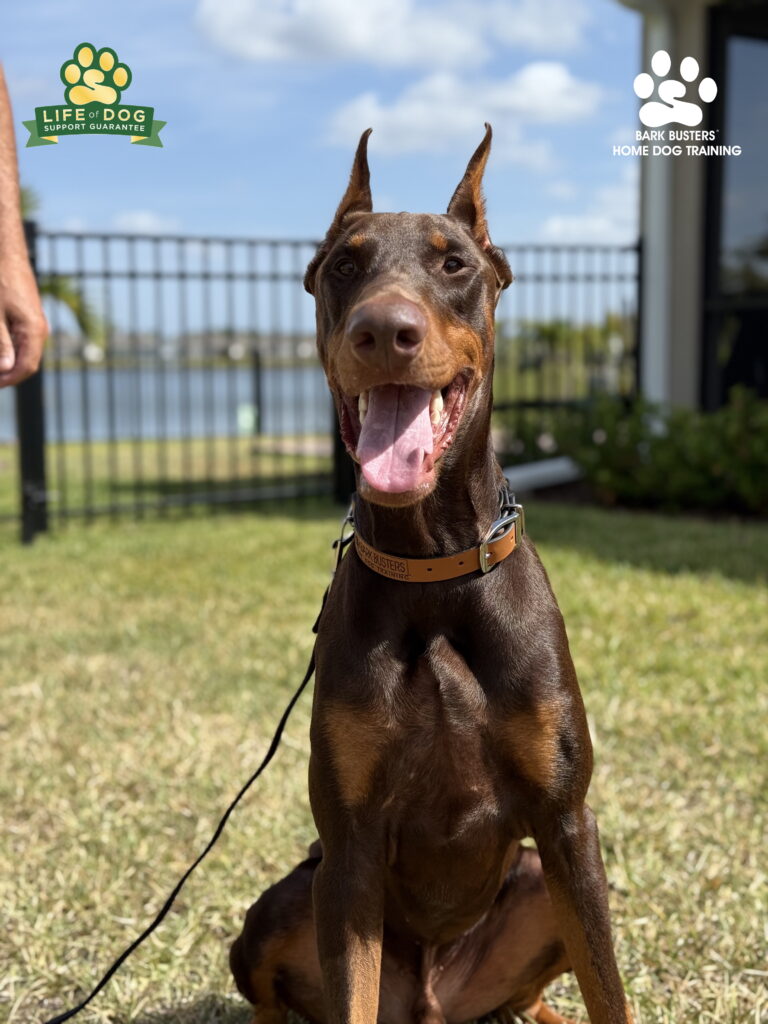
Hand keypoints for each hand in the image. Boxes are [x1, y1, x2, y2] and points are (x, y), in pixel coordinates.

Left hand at [0, 246, 47, 386]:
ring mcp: (35, 323)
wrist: (5, 251)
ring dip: (5, 360)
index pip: (26, 367)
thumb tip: (6, 369)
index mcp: (34, 331)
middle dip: (6, 372)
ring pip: (23, 352)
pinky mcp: (27, 316)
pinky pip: (20, 339)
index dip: (8, 380)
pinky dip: (7, 346)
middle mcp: (39, 330)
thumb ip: (1, 343)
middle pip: (26, 363)